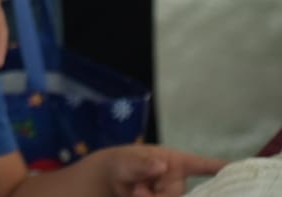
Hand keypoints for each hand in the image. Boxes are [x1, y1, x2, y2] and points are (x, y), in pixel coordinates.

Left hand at [98, 145, 225, 195]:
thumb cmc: (124, 163)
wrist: (112, 181)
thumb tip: (162, 165)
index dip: (220, 168)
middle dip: (159, 193)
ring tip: (136, 192)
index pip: (202, 165)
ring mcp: (174, 193)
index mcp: (175, 162)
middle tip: (138, 189)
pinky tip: (140, 194)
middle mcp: (179, 179)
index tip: (241, 169)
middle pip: (179, 192)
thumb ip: (142, 163)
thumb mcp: (128, 161)